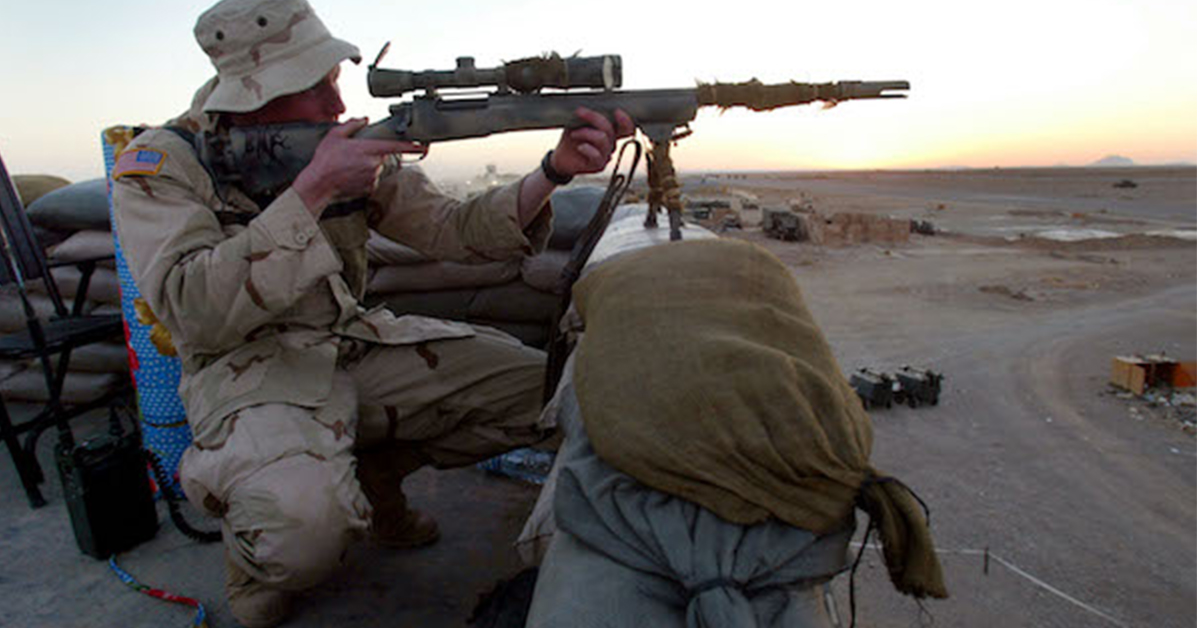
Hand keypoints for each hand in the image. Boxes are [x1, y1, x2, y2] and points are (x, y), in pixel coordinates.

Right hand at [293, 117, 427, 213]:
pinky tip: (350, 175)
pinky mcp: (370, 188)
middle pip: (381, 155)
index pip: (395, 146)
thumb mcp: (335, 136)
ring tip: (348, 166)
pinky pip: (372, 179)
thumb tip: (363, 120)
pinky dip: (364, 177)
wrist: (319, 184)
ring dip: (367, 165)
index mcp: (368, 149)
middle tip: (354, 155)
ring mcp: (373, 177)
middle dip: (371, 153)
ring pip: (376, 167)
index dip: (411, 146)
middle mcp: (374, 163)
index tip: (423, 146)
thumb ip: (352, 125)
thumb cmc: (325, 160)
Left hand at [549, 108, 634, 176]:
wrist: (562, 158)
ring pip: (602, 139)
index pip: (626, 128)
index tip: (616, 111)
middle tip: (580, 112)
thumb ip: (587, 116)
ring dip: (585, 133)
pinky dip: (586, 148)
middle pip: (610, 129)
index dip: (625, 120)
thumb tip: (588, 105)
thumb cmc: (571, 141)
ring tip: (573, 134)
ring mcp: (605, 155)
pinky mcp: (598, 165)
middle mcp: (610, 144)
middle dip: (594, 117)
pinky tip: (579, 147)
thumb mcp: (577, 124)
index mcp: (609, 133)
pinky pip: (596, 155)